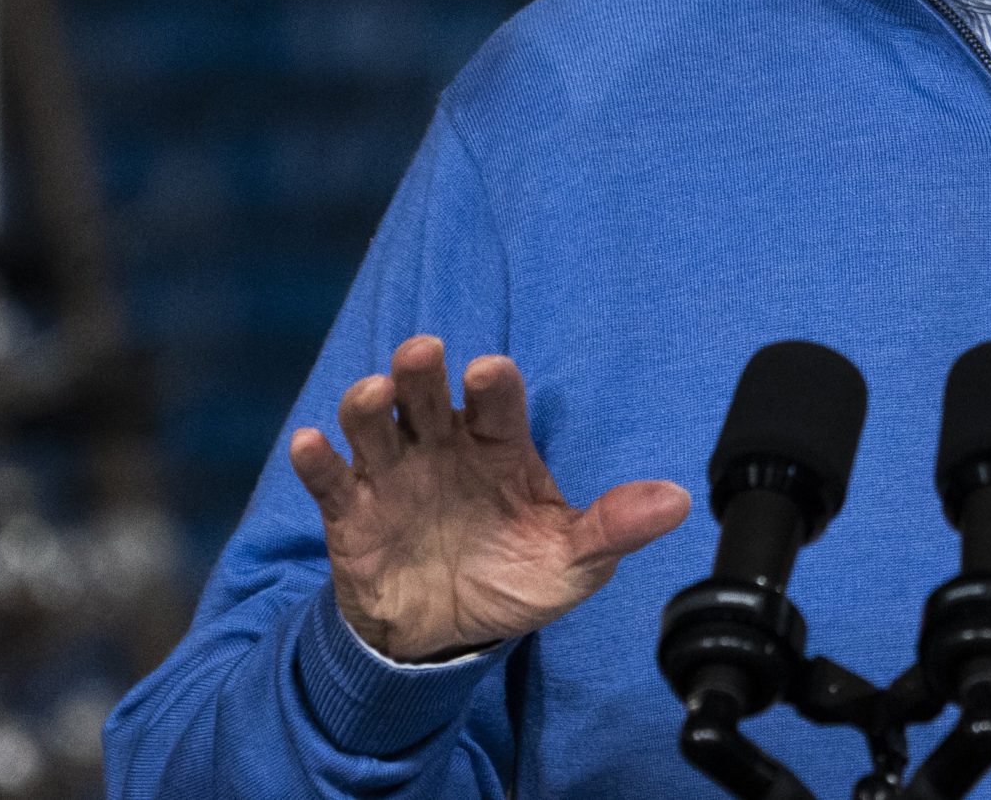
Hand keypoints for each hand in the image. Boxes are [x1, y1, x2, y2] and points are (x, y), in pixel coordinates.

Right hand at [289, 335, 690, 659]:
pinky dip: (316, 459)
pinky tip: (311, 446)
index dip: (491, 383)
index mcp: (499, 444)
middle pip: (427, 392)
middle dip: (422, 368)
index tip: (488, 376)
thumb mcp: (569, 561)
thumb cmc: (511, 578)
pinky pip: (330, 478)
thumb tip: (679, 502)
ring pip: (374, 422)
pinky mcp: (352, 511)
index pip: (496, 399)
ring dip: (368, 403)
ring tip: (372, 396)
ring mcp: (395, 473)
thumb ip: (615, 527)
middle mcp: (443, 445)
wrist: (445, 635)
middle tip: (423, 355)